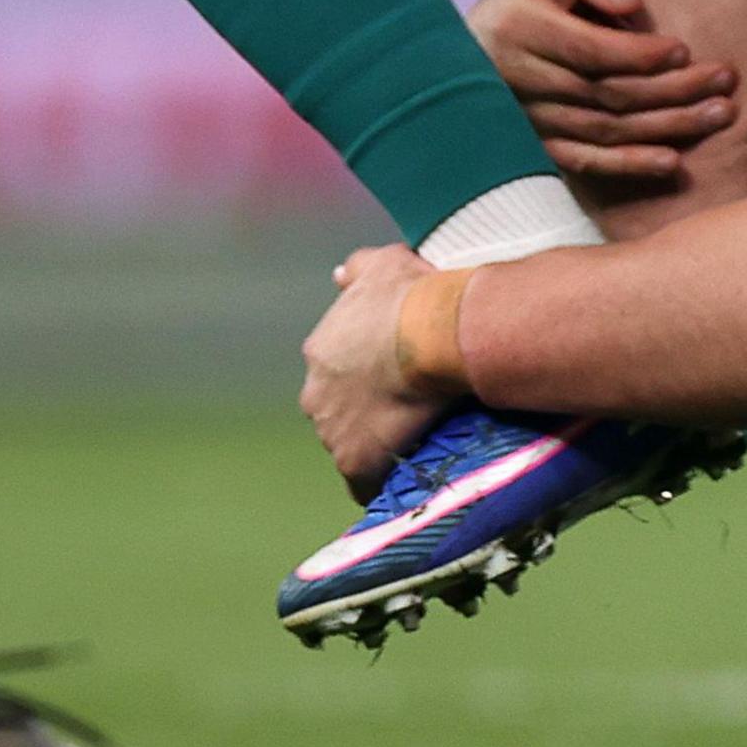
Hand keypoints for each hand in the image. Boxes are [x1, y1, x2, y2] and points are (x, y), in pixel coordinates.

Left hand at [301, 246, 452, 498]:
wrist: (431, 335)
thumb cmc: (409, 297)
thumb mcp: (382, 264)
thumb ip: (357, 268)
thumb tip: (340, 275)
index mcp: (321, 351)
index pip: (337, 372)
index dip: (365, 376)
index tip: (394, 377)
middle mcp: (316, 394)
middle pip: (338, 411)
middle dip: (364, 413)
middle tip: (406, 410)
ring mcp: (332, 430)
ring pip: (350, 444)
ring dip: (374, 446)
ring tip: (413, 445)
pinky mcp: (356, 459)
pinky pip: (363, 481)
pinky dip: (379, 482)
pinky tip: (401, 482)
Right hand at [468, 0, 738, 179]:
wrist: (484, 41)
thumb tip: (630, 3)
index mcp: (521, 26)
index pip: (591, 51)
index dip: (640, 56)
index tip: (684, 50)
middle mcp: (519, 79)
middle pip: (609, 94)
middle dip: (673, 90)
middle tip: (725, 82)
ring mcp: (526, 118)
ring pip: (607, 130)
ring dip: (668, 126)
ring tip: (720, 112)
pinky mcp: (537, 146)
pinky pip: (586, 162)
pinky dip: (629, 165)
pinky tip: (673, 162)